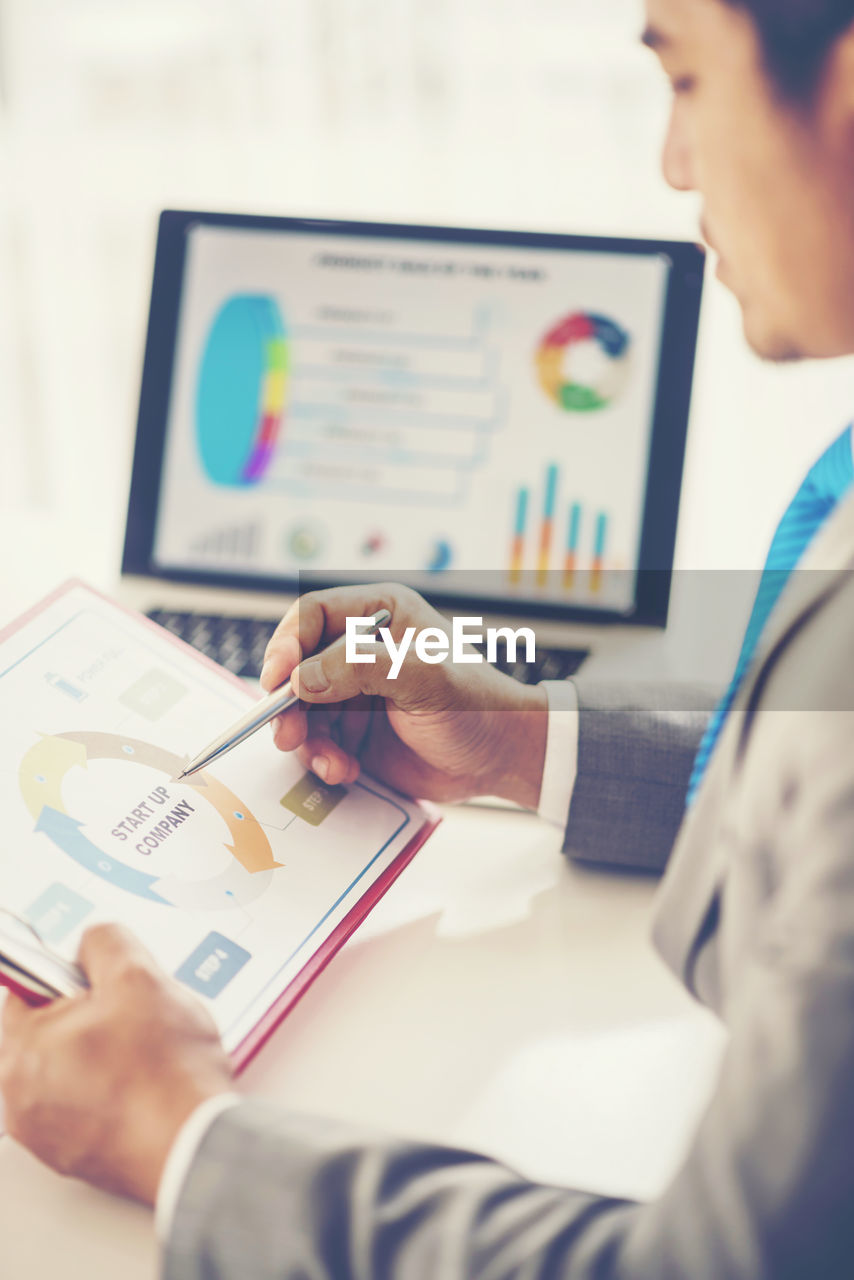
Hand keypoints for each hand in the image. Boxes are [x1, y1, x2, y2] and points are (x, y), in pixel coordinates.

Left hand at [0, 925, 232, 1205]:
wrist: (194, 1145)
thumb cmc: (166, 1073)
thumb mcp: (140, 976)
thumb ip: (106, 941)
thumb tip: (92, 942)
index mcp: (21, 1050)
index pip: (26, 986)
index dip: (71, 975)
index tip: (99, 981)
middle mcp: (20, 1098)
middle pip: (50, 1029)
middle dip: (91, 1017)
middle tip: (133, 1018)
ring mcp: (45, 1133)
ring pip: (70, 1066)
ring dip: (103, 1054)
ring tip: (146, 1054)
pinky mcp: (74, 1155)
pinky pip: (85, 1104)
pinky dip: (111, 1091)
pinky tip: (146, 1085)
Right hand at [261, 583, 547, 806]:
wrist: (501, 757)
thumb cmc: (476, 704)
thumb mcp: (422, 676)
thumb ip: (360, 668)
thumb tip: (301, 679)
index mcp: (379, 614)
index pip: (312, 615)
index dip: (287, 644)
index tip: (277, 680)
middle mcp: (361, 650)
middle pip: (297, 666)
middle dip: (288, 703)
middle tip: (286, 734)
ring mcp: (355, 692)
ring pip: (301, 710)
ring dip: (307, 740)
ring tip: (332, 763)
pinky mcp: (355, 731)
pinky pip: (317, 742)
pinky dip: (322, 759)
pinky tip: (345, 771)